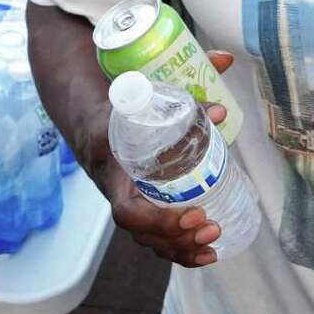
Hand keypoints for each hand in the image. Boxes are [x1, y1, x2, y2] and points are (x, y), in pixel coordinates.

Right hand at [91, 51, 235, 268]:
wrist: (87, 119)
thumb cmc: (118, 104)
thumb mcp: (140, 91)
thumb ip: (183, 78)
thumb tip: (226, 60)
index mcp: (112, 165)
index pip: (127, 209)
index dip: (159, 220)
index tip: (194, 213)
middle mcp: (115, 191)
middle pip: (141, 231)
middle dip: (176, 237)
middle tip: (212, 226)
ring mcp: (124, 202)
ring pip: (147, 240)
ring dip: (180, 249)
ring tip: (215, 244)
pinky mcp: (136, 207)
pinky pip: (152, 238)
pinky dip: (177, 250)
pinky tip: (205, 253)